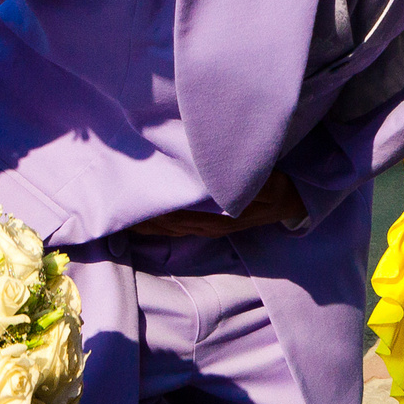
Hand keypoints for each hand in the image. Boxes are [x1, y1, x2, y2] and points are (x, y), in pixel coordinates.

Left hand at [133, 171, 311, 237]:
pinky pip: (176, 228)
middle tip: (112, 206)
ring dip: (145, 223)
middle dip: (140, 217)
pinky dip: (157, 224)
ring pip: (168, 228)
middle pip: (165, 224)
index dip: (152, 209)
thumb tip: (213, 175)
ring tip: (120, 214)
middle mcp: (207, 224)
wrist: (291, 202)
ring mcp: (207, 227)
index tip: (129, 197)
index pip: (175, 215)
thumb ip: (238, 179)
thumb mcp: (263, 181)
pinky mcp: (208, 225)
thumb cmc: (275, 186)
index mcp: (216, 216)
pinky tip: (144, 219)